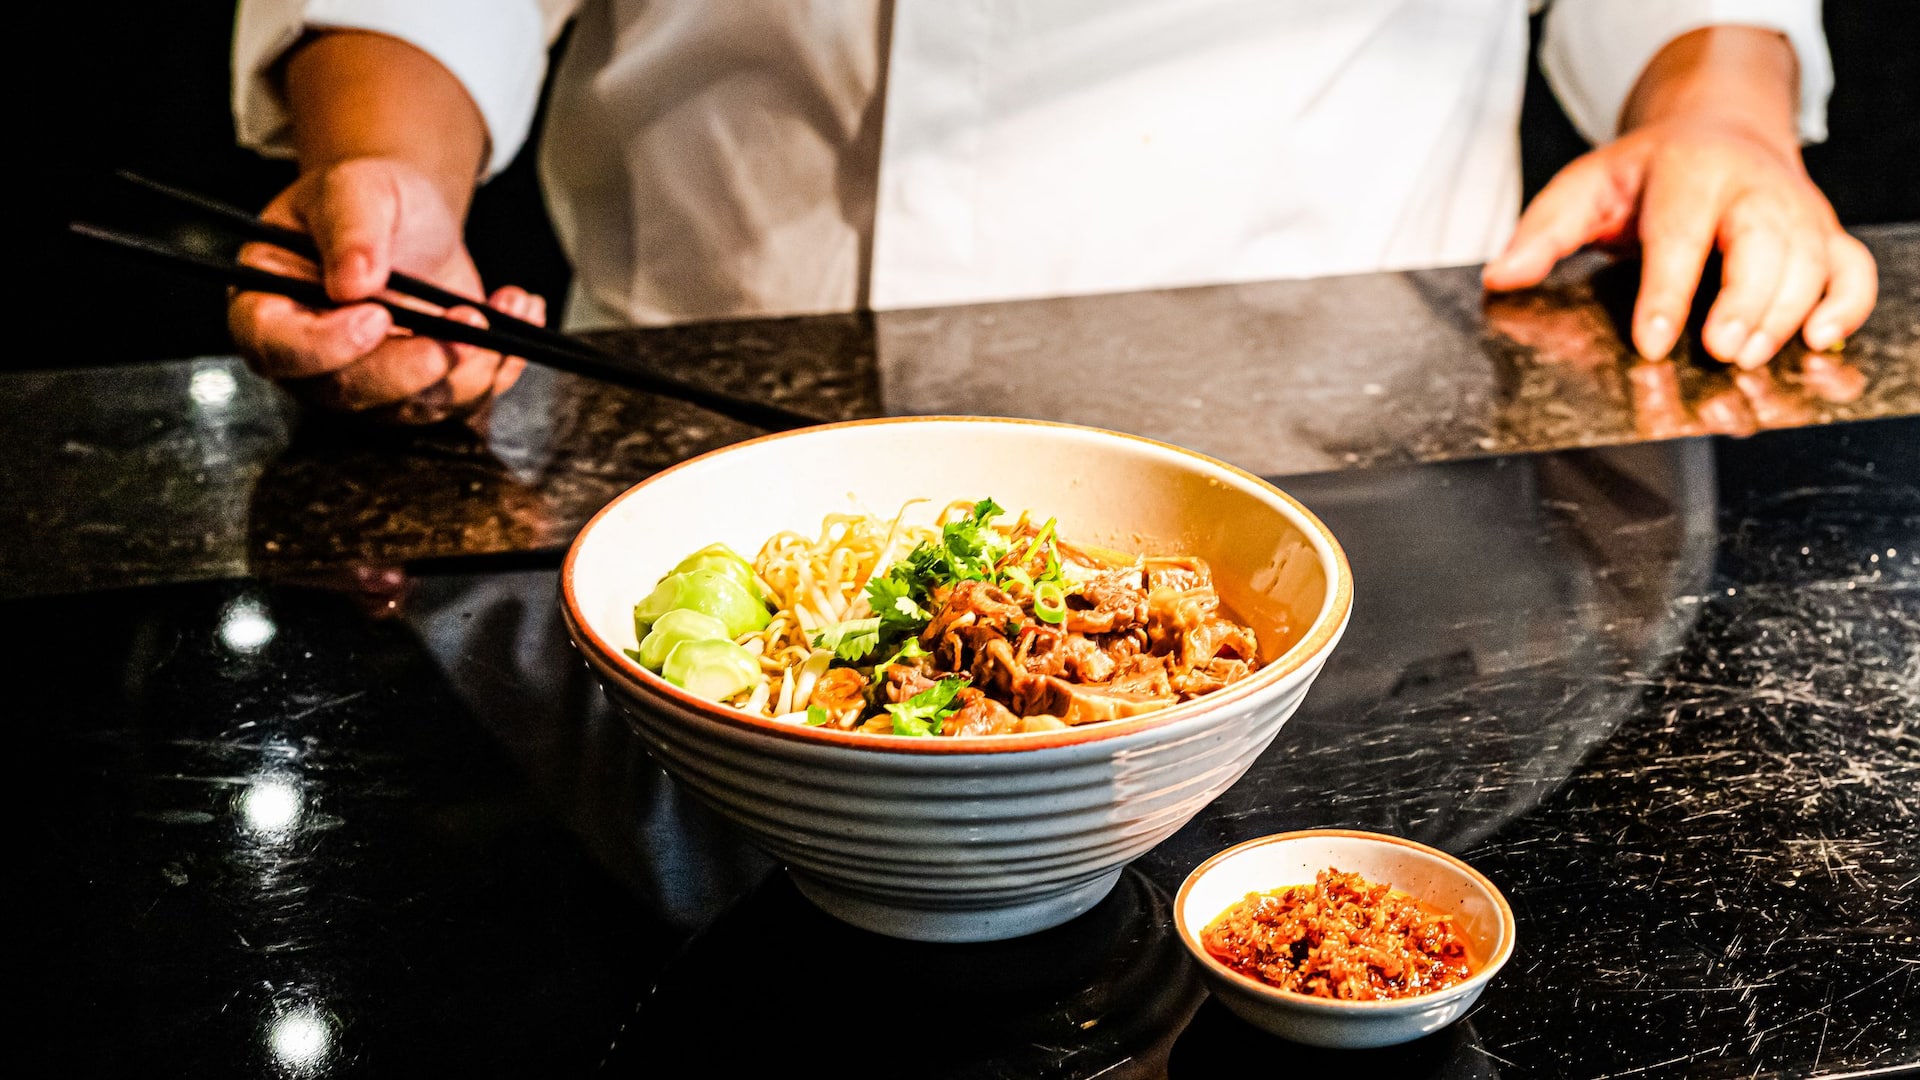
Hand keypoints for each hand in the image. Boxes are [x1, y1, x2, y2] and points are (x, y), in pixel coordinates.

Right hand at [227, 157, 543, 422]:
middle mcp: (313, 363)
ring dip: (471, 366)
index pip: (278, 349)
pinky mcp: (423, 390)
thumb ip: (350, 228)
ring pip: (416, 407)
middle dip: (416, 365)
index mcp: (268, 311)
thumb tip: (354, 280)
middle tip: (462, 322)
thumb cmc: (363, 202)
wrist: (407, 218)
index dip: (326, 345)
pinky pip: (464, 398)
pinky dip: (503, 363)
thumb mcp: (352, 190)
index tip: (375, 317)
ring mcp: (369, 384)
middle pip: (353, 393)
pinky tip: (520, 309)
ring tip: (506, 304)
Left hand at [1483, 27, 1875, 368]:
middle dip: (1747, 301)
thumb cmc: (1650, 172)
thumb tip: (1502, 277)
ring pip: (1811, 262)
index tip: (1652, 342)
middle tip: (1722, 351)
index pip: (1680, 234)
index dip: (1668, 292)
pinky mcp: (1823, 234)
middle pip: (1764, 243)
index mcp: (1690, 172)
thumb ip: (1544, 232)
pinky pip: (1851, 270)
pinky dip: (1845, 307)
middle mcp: (1753, 187)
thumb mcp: (1587, 186)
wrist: (1719, 128)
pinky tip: (1817, 341)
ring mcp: (1795, 211)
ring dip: (1787, 315)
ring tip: (1749, 360)